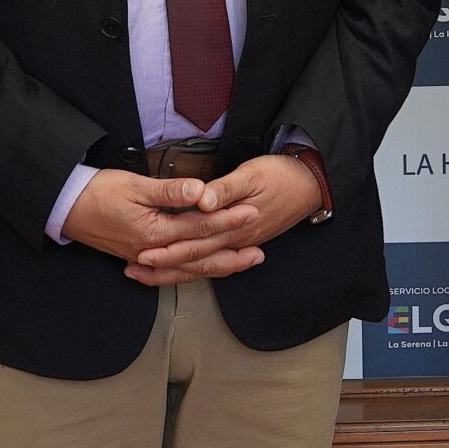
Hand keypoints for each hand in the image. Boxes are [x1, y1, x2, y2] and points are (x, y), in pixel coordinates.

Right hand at [61, 169, 259, 276]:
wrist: (66, 207)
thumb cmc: (98, 192)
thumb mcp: (135, 186)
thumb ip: (170, 191)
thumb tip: (201, 191)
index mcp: (155, 233)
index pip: (199, 227)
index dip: (227, 220)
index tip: (250, 212)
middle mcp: (153, 251)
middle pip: (199, 256)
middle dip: (231, 253)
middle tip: (259, 251)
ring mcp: (146, 258)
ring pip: (188, 268)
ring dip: (216, 266)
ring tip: (242, 263)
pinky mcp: (140, 258)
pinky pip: (171, 271)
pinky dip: (190, 272)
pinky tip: (204, 272)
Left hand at [124, 153, 324, 286]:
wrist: (312, 183)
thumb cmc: (281, 175)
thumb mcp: (252, 174)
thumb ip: (225, 190)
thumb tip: (202, 201)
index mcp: (235, 225)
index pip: (196, 243)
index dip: (169, 250)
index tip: (144, 252)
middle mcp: (236, 240)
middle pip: (195, 259)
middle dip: (165, 266)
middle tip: (136, 268)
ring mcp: (241, 242)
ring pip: (204, 264)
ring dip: (176, 270)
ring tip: (149, 273)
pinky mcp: (244, 239)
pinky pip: (216, 260)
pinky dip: (196, 265)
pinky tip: (184, 267)